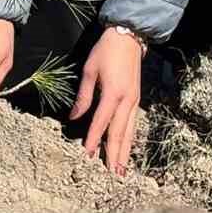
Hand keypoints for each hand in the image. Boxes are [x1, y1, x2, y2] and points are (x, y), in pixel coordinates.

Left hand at [71, 26, 144, 175]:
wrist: (129, 37)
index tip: (88, 155)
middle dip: (115, 154)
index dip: (94, 139)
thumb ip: (83, 97)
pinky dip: (129, 139)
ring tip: (121, 169)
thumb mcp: (89, 71)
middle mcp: (126, 101)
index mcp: (112, 93)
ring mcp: (134, 101)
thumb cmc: (106, 51)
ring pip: (129, 131)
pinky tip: (126, 148)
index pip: (101, 122)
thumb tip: (74, 118)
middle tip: (112, 175)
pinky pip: (133, 124)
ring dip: (125, 151)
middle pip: (119, 133)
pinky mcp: (137, 100)